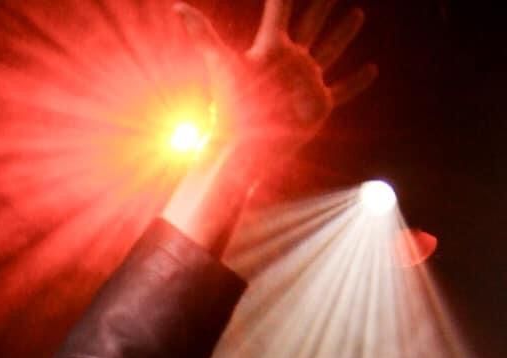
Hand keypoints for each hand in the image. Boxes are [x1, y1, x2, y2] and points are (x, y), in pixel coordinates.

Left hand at [174, 0, 375, 158]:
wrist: (243, 151)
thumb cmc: (230, 109)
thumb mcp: (219, 63)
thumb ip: (201, 33)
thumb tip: (177, 6)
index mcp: (271, 49)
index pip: (281, 12)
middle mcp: (291, 61)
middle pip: (310, 25)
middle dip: (321, 7)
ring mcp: (306, 82)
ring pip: (331, 50)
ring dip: (343, 33)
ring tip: (356, 14)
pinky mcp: (319, 105)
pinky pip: (344, 89)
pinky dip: (358, 81)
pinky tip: (372, 70)